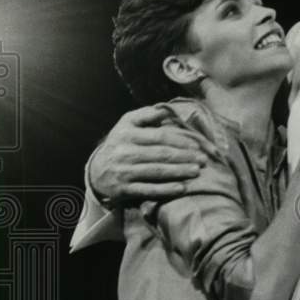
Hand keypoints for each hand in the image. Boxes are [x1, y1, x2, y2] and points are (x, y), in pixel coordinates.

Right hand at [88, 106, 218, 203]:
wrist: (96, 171)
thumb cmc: (120, 144)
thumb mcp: (127, 124)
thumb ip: (146, 115)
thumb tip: (166, 109)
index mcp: (128, 134)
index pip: (159, 137)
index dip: (180, 141)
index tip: (198, 145)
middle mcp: (125, 152)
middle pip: (160, 155)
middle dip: (185, 157)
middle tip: (204, 160)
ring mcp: (124, 172)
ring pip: (156, 172)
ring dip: (179, 172)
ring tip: (197, 172)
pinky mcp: (124, 189)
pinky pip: (148, 190)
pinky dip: (166, 190)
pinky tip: (182, 188)